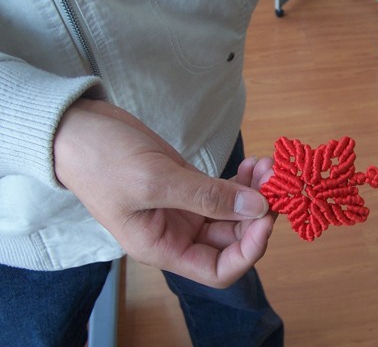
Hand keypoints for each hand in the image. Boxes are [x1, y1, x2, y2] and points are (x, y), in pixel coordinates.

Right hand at [54, 99, 274, 287]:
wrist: (78, 129)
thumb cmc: (102, 160)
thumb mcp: (154, 180)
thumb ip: (207, 197)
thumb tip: (257, 208)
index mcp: (164, 247)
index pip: (218, 270)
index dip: (249, 251)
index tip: (266, 219)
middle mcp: (178, 233)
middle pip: (233, 241)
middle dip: (258, 215)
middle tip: (276, 184)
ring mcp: (186, 209)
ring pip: (234, 213)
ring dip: (256, 195)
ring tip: (268, 168)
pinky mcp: (190, 185)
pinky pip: (226, 191)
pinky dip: (244, 181)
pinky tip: (254, 165)